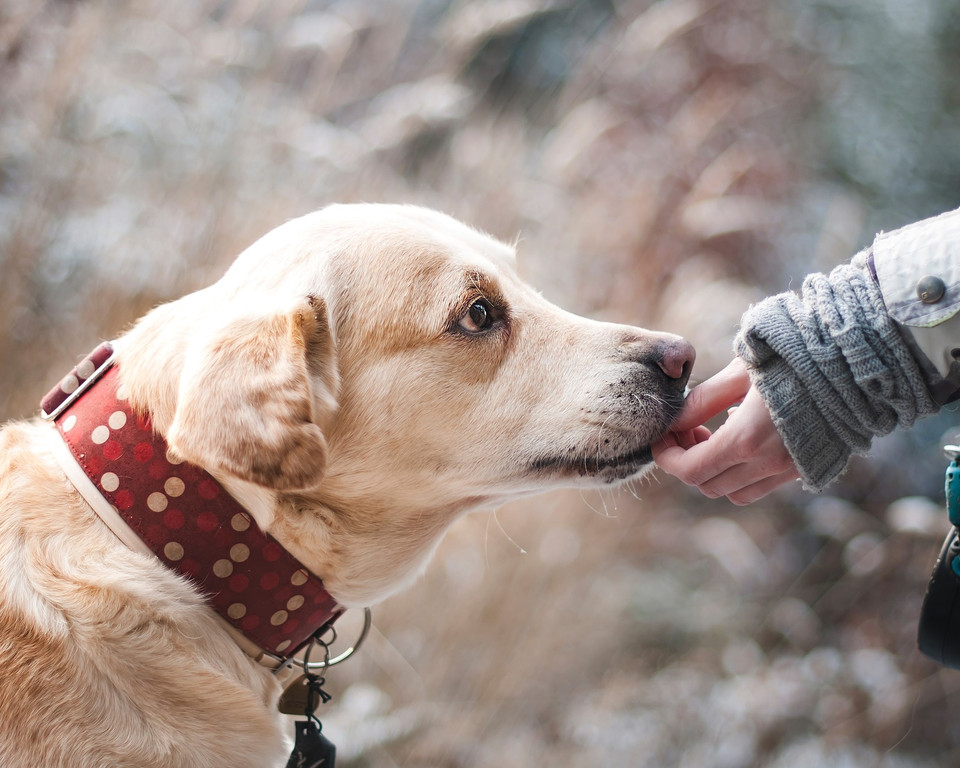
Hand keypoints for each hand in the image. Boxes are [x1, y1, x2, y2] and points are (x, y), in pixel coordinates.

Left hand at [651, 358, 799, 504]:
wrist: (855, 362)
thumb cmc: (793, 357)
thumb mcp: (740, 372)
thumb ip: (703, 400)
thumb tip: (674, 421)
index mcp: (747, 439)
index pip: (690, 470)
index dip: (666, 457)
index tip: (661, 437)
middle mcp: (768, 463)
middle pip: (707, 485)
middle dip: (687, 461)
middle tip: (687, 429)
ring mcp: (790, 470)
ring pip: (734, 492)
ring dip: (714, 471)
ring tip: (712, 434)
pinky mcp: (806, 468)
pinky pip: (761, 486)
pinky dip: (741, 472)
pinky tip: (742, 436)